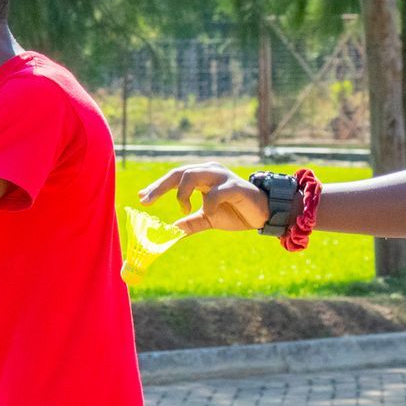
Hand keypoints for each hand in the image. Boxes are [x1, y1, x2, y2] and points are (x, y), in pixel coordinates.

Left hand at [137, 163, 268, 233]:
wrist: (263, 213)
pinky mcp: (234, 186)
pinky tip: (208, 212)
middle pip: (178, 173)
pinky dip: (207, 204)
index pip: (174, 177)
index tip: (141, 198)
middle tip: (146, 200)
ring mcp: (222, 177)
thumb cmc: (235, 211)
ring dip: (181, 193)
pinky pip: (215, 193)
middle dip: (160, 187)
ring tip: (182, 209)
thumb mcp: (208, 218)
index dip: (157, 187)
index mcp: (202, 177)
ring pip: (191, 175)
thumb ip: (189, 223)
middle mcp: (209, 171)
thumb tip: (169, 233)